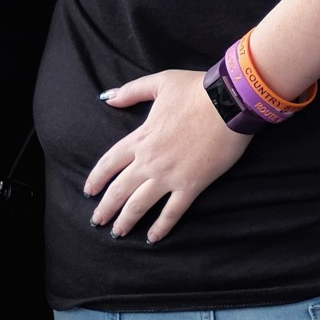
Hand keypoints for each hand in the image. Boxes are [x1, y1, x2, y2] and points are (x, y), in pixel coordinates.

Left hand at [84, 69, 253, 242]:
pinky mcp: (191, 185)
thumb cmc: (197, 90)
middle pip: (119, 189)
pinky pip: (172, 211)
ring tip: (117, 233)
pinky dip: (161, 226)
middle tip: (97, 220)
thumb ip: (131, 91)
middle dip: (105, 207)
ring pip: (139, 204)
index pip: (109, 162)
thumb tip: (107, 98)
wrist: (230, 102)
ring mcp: (169, 175)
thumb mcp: (160, 82)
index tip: (89, 192)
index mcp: (140, 137)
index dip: (96, 179)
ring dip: (125, 221)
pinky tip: (153, 237)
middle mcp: (149, 161)